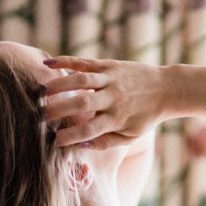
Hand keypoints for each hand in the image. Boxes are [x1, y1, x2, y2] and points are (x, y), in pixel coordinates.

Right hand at [41, 55, 165, 149]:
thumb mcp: (129, 136)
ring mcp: (111, 79)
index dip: (70, 137)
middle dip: (59, 110)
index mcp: (116, 119)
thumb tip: (80, 145)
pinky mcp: (109, 64)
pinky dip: (65, 61)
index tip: (54, 142)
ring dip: (59, 85)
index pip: (89, 130)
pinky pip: (84, 62)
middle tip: (40, 117)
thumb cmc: (144, 117)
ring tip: (40, 92)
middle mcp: (113, 98)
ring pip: (81, 80)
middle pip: (81, 103)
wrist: (166, 89)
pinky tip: (47, 63)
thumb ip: (105, 142)